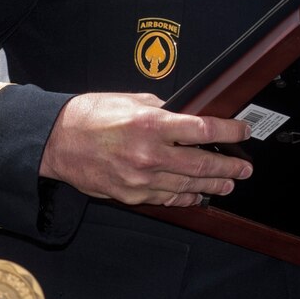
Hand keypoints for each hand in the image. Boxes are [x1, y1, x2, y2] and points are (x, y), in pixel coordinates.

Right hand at [38, 92, 252, 206]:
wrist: (55, 141)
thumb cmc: (90, 115)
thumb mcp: (131, 100)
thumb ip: (162, 109)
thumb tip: (185, 114)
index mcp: (151, 124)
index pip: (203, 129)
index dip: (229, 131)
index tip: (243, 131)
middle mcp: (149, 154)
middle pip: (202, 163)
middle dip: (228, 167)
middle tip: (244, 168)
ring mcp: (140, 178)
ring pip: (187, 184)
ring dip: (211, 185)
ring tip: (228, 184)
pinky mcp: (130, 194)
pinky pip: (164, 197)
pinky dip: (184, 197)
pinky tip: (197, 195)